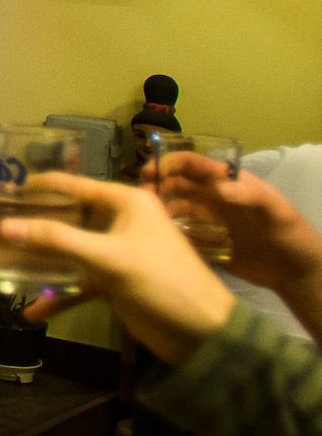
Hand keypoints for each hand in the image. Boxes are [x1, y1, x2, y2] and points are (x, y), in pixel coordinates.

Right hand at [4, 174, 234, 364]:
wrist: (205, 334)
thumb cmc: (166, 282)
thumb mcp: (110, 258)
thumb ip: (58, 241)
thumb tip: (6, 229)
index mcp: (125, 203)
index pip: (73, 185)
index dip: (35, 188)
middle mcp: (118, 224)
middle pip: (61, 220)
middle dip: (23, 229)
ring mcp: (114, 255)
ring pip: (63, 253)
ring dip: (30, 263)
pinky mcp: (113, 284)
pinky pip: (74, 284)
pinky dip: (54, 295)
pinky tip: (32, 312)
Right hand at [152, 154, 321, 294]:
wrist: (296, 272)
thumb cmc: (291, 234)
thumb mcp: (276, 210)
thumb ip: (251, 194)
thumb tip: (218, 188)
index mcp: (227, 183)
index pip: (193, 164)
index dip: (169, 163)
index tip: (150, 173)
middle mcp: (213, 199)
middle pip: (176, 184)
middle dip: (156, 185)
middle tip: (140, 197)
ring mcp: (207, 222)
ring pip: (174, 208)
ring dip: (158, 209)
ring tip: (145, 219)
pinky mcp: (205, 244)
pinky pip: (180, 235)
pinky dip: (168, 234)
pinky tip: (158, 239)